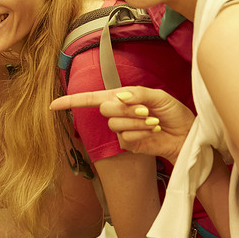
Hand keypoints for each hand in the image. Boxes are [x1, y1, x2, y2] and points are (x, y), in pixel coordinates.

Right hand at [50, 86, 194, 163]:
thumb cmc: (174, 113)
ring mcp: (121, 129)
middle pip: (105, 109)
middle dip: (127, 109)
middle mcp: (118, 112)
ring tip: (153, 123)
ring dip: (137, 123)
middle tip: (145, 111)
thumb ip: (137, 93)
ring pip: (116, 124)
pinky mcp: (127, 144)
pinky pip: (125, 137)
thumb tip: (118, 96)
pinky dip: (141, 133)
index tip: (53, 105)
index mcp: (121, 97)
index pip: (91, 98)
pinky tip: (151, 133)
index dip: (71, 101)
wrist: (185, 135)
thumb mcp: (158, 96)